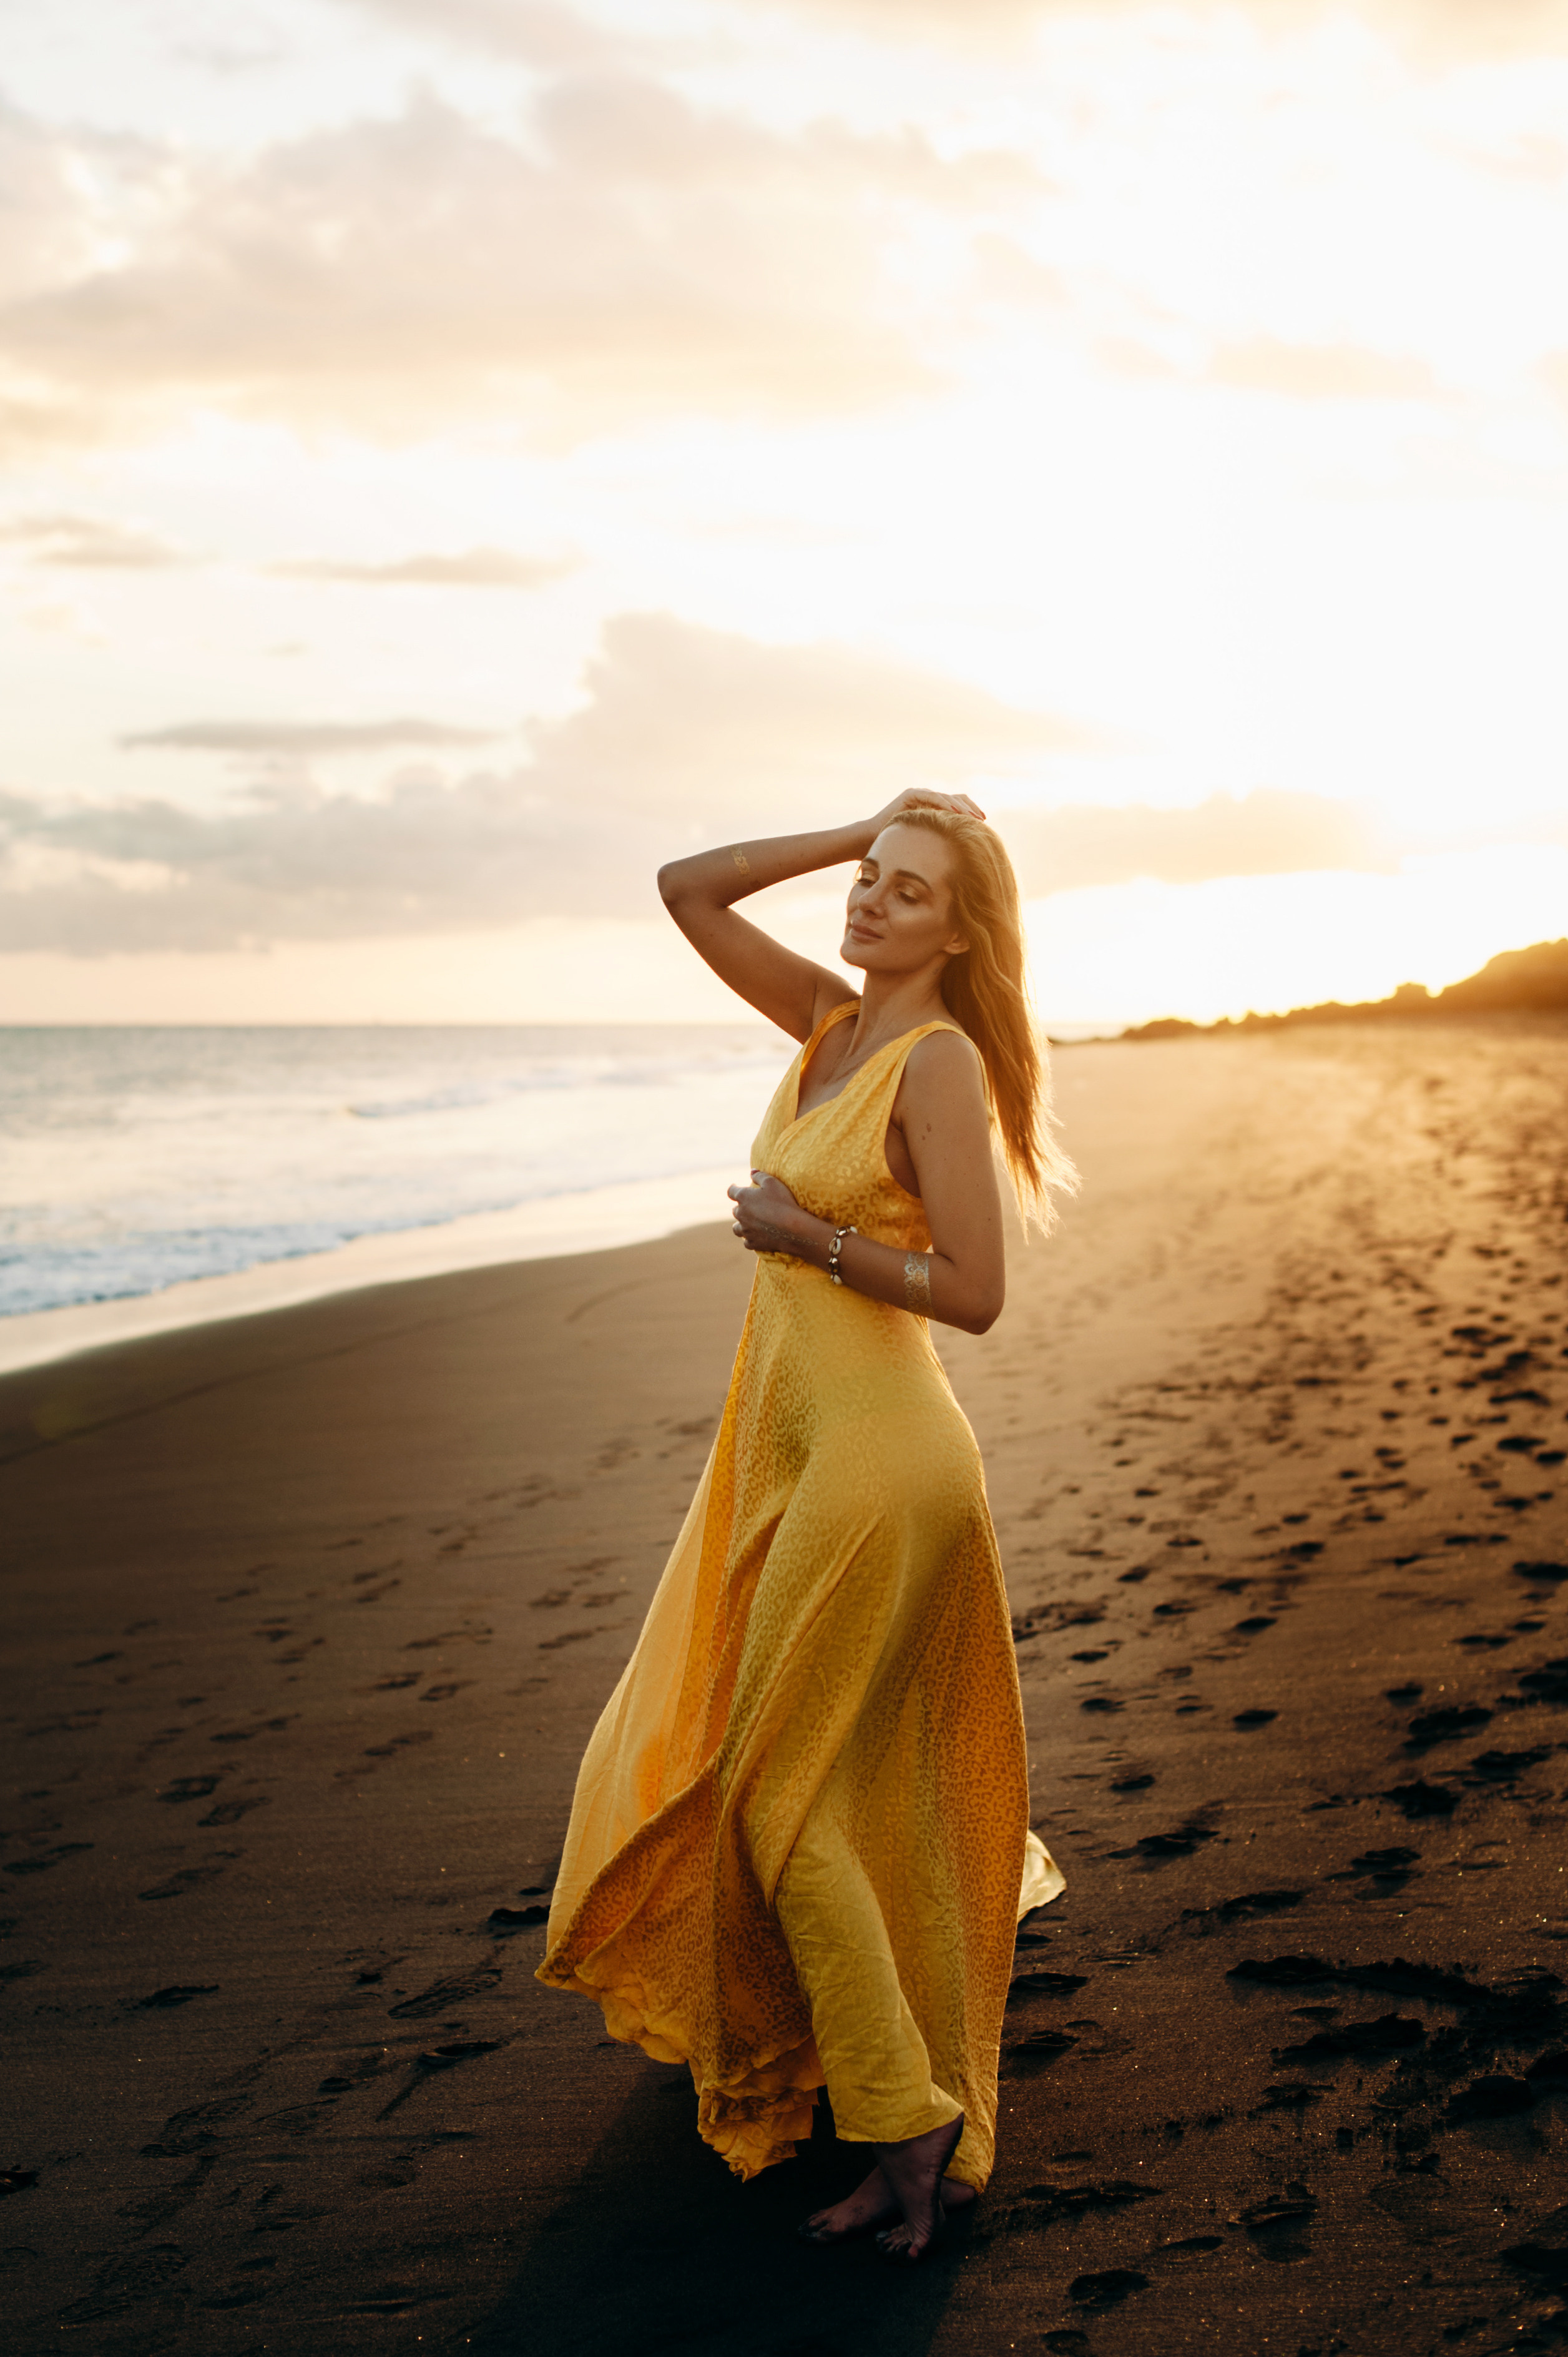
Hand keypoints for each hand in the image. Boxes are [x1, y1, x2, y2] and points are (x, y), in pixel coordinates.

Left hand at [727, 1170, 809, 1255]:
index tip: (734, 1187)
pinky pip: (747, 1241)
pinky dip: (749, 1238)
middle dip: (741, 1207)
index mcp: (743, 1197)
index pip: (731, 1191)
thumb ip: (760, 1175)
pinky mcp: (753, 1243)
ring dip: (741, 1225)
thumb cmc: (783, 1202)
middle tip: (749, 1206)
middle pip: (735, 1210)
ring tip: (747, 1223)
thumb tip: (751, 1172)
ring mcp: (746, 1230)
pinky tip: (755, 1237)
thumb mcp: (773, 1182)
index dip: (733, 1188)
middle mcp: (741, 1214)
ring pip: (737, 1228)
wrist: (792, 1228)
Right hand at [863, 787, 986, 837]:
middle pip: (956, 799)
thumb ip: (940, 840)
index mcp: (933, 809)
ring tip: (973, 817)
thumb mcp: (925, 843)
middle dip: (970, 809)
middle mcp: (928, 799)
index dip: (971, 812)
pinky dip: (944, 804)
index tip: (983, 823)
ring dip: (961, 807)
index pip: (957, 806)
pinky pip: (931, 797)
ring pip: (946, 797)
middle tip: (982, 819)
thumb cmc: (897, 846)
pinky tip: (955, 812)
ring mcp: (919, 795)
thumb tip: (961, 851)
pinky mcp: (910, 795)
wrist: (872, 839)